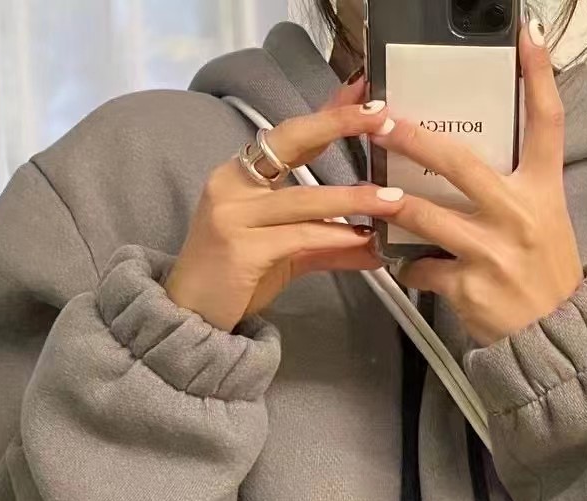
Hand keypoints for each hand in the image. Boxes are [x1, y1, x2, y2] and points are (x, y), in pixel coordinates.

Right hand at [166, 80, 403, 331]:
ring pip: (304, 198)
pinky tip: (362, 240)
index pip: (289, 135)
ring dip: (353, 199)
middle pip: (291, 142)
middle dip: (339, 125)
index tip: (365, 97)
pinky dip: (334, 236)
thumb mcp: (285, 250)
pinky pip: (298, 237)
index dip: (328, 115)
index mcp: (239, 174)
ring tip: (394, 201)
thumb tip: (375, 237)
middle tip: (384, 122)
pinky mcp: (240, 248)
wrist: (192, 318)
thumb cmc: (235, 279)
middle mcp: (231, 184)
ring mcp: (233, 215)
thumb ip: (325, 236)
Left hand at [370, 20, 582, 345]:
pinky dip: (411, 267)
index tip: (525, 35)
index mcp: (544, 192)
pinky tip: (409, 267)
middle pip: (459, 163)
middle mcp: (519, 215)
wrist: (557, 344)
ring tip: (374, 196)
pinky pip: (422, 268)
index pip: (547, 123)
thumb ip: (515, 189)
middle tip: (381, 121)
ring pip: (426, 216)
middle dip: (413, 139)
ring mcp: (491, 252)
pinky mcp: (468, 288)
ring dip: (392, 205)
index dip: (538, 77)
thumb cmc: (545, 279)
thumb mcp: (546, 222)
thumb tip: (467, 162)